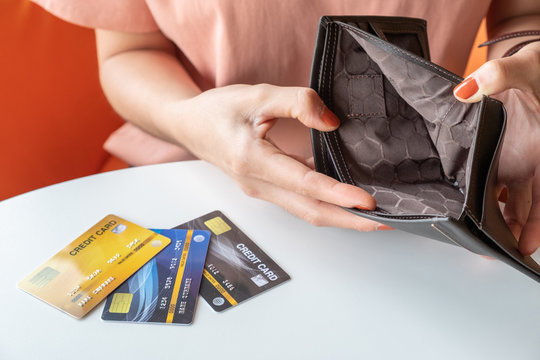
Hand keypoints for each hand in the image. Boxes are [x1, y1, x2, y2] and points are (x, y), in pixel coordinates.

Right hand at [173, 84, 388, 230]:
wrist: (188, 126)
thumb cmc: (215, 112)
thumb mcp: (255, 95)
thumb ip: (296, 103)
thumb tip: (332, 122)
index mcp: (253, 161)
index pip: (304, 184)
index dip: (337, 194)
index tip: (367, 201)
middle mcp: (257, 184)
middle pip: (310, 211)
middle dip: (349, 221)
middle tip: (385, 221)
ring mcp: (260, 190)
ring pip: (305, 211)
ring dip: (340, 216)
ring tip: (371, 215)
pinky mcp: (264, 188)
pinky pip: (298, 202)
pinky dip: (325, 205)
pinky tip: (343, 200)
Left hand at [454, 42, 539, 254]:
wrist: (529, 65)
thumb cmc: (537, 68)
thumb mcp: (523, 69)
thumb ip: (498, 77)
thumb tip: (465, 92)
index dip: (538, 222)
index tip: (527, 245)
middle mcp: (533, 160)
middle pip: (527, 206)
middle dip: (513, 230)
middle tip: (493, 252)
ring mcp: (516, 160)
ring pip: (509, 201)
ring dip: (497, 220)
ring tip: (476, 240)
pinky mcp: (499, 157)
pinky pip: (491, 183)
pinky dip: (482, 198)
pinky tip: (465, 209)